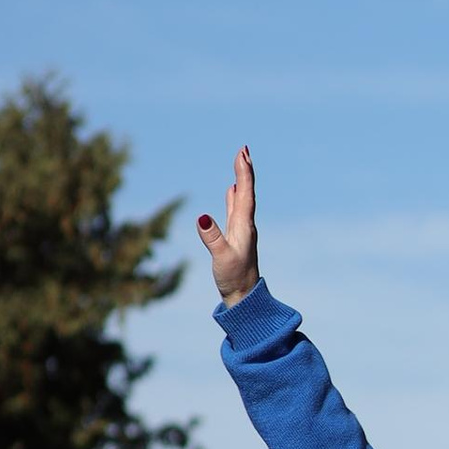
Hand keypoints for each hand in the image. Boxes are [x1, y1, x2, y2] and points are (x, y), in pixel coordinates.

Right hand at [197, 145, 259, 303]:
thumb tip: (201, 217)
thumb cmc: (234, 279)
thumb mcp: (221, 257)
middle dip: (245, 171)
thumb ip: (212, 238)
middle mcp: (245, 226)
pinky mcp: (235, 238)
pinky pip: (236, 211)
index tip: (242, 153)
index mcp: (244, 226)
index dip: (243, 173)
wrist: (244, 298)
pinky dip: (234, 197)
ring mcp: (241, 231)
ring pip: (242, 199)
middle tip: (244, 150)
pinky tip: (232, 192)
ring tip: (241, 164)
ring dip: (241, 181)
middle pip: (247, 192)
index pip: (245, 194)